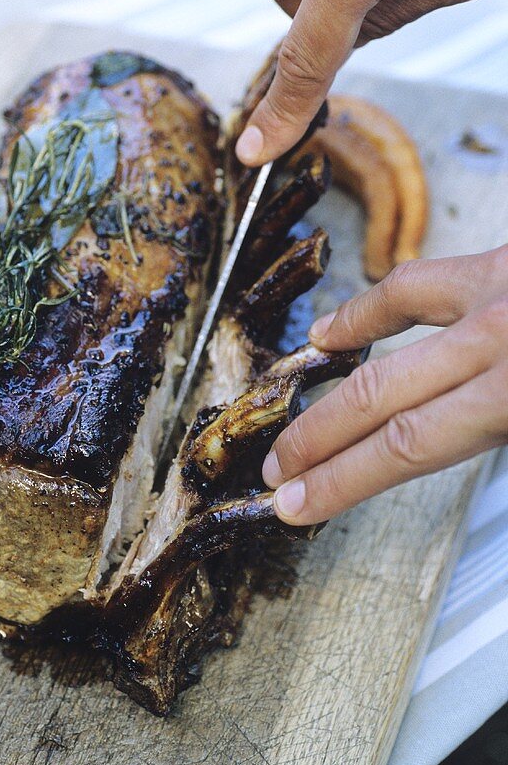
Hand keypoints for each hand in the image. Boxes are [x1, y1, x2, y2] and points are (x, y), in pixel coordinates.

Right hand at [262, 246, 507, 524]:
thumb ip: (501, 435)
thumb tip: (460, 452)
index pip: (404, 446)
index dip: (340, 480)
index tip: (298, 504)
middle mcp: (496, 338)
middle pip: (378, 393)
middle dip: (316, 439)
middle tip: (278, 471)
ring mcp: (496, 288)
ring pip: (384, 330)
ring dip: (332, 374)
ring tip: (293, 412)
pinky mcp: (501, 260)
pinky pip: (419, 281)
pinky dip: (369, 308)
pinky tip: (334, 330)